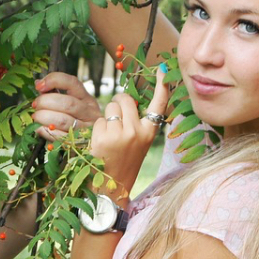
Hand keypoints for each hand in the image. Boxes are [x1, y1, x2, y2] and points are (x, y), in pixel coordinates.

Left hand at [33, 72, 103, 140]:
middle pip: (67, 103)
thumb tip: (38, 83)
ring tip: (36, 116)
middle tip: (35, 105)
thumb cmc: (77, 121)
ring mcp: (85, 130)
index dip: (54, 81)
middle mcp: (90, 113)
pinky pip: (58, 136)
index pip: (72, 83)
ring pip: (62, 120)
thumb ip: (55, 93)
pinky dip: (44, 131)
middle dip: (45, 102)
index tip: (39, 86)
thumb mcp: (72, 105)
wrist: (91, 144)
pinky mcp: (77, 144)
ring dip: (43, 117)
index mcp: (87, 99)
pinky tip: (39, 128)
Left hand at [89, 64, 169, 194]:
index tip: (161, 69)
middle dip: (118, 104)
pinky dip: (97, 129)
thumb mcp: (138, 144)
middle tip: (116, 121)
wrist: (111, 189)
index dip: (161, 85)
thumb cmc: (124, 163)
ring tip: (109, 137)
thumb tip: (126, 100)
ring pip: (110, 107)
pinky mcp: (103, 136)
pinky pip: (98, 120)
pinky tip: (100, 144)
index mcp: (149, 132)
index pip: (159, 104)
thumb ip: (137, 124)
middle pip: (125, 99)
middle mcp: (137, 131)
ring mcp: (120, 133)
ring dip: (106, 117)